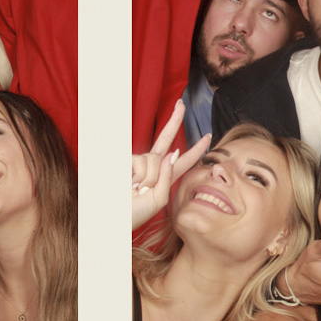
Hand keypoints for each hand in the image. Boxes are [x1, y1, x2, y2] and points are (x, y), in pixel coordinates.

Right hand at [132, 100, 210, 230]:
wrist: (113, 217)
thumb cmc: (134, 214)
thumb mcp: (159, 200)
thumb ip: (168, 178)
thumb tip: (173, 152)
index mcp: (164, 178)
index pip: (183, 161)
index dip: (196, 149)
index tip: (208, 136)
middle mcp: (152, 167)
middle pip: (165, 139)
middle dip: (174, 120)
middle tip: (181, 103)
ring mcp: (139, 162)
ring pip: (155, 160)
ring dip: (150, 178)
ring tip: (137, 191)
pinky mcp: (128, 160)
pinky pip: (144, 162)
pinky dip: (140, 176)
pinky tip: (129, 183)